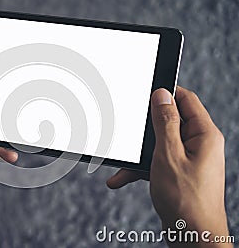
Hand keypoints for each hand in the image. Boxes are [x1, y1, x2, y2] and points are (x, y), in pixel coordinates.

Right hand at [107, 86, 230, 246]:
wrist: (191, 235)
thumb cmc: (186, 199)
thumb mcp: (168, 154)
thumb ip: (165, 122)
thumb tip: (162, 95)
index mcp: (204, 135)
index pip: (187, 100)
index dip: (166, 93)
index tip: (146, 92)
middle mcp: (198, 144)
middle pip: (169, 122)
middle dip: (146, 130)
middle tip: (130, 131)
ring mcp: (188, 159)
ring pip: (159, 144)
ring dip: (139, 154)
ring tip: (123, 163)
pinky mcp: (178, 172)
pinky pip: (157, 162)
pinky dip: (140, 169)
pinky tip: (121, 178)